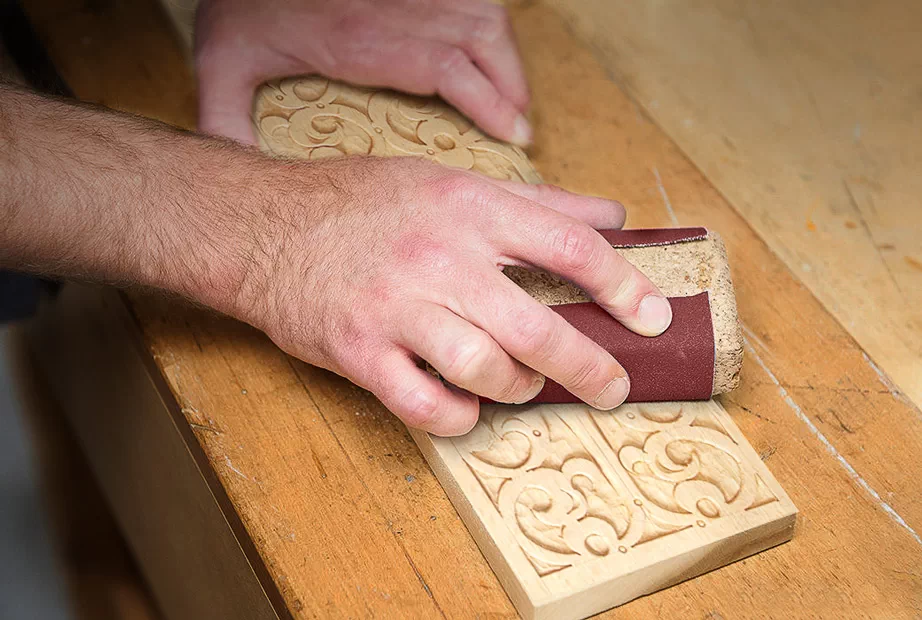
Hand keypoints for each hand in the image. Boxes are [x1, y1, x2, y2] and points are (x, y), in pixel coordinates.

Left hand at [194, 0, 531, 145]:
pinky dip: (492, 28)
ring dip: (507, 58)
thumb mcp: (221, 65)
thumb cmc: (237, 6)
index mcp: (358, 40)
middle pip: (480, 40)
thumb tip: (238, 183)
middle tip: (519, 129)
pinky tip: (490, 57)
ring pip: (484, 15)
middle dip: (511, 87)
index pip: (445, 68)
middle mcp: (394, 8)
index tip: (514, 136)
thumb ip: (226, 123)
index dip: (490, 102)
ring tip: (512, 99)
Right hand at [236, 157, 671, 435]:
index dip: (623, 285)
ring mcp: (398, 309)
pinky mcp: (362, 352)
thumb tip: (612, 218)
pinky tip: (467, 407)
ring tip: (523, 385)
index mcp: (470, 209)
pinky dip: (460, 417)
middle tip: (612, 386)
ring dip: (519, 388)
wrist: (269, 225)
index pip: (570, 248)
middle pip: (538, 327)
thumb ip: (537, 203)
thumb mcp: (451, 182)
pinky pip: (427, 406)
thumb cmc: (365, 203)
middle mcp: (440, 259)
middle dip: (589, 367)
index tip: (652, 316)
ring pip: (487, 370)